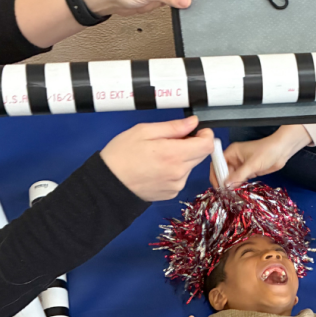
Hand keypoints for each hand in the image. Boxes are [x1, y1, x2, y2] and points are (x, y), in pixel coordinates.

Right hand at [100, 117, 215, 200]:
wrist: (108, 184)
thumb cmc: (121, 155)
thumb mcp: (144, 131)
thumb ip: (173, 127)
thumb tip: (193, 122)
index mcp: (174, 155)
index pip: (207, 145)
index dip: (205, 135)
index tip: (197, 130)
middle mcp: (179, 172)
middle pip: (201, 155)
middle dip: (192, 145)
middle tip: (172, 140)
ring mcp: (176, 185)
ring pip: (190, 166)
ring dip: (182, 158)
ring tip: (158, 155)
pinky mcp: (172, 193)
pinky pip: (181, 177)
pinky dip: (174, 170)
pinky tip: (157, 167)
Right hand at [216, 125, 310, 185]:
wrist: (282, 151)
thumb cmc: (267, 152)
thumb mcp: (252, 164)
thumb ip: (239, 175)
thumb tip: (226, 185)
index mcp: (232, 152)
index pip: (217, 164)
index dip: (215, 175)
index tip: (217, 186)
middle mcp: (234, 159)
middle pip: (223, 172)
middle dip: (223, 182)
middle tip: (224, 193)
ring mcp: (242, 166)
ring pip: (232, 177)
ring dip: (231, 185)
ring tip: (229, 195)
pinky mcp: (249, 171)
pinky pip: (240, 180)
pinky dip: (238, 185)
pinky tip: (237, 192)